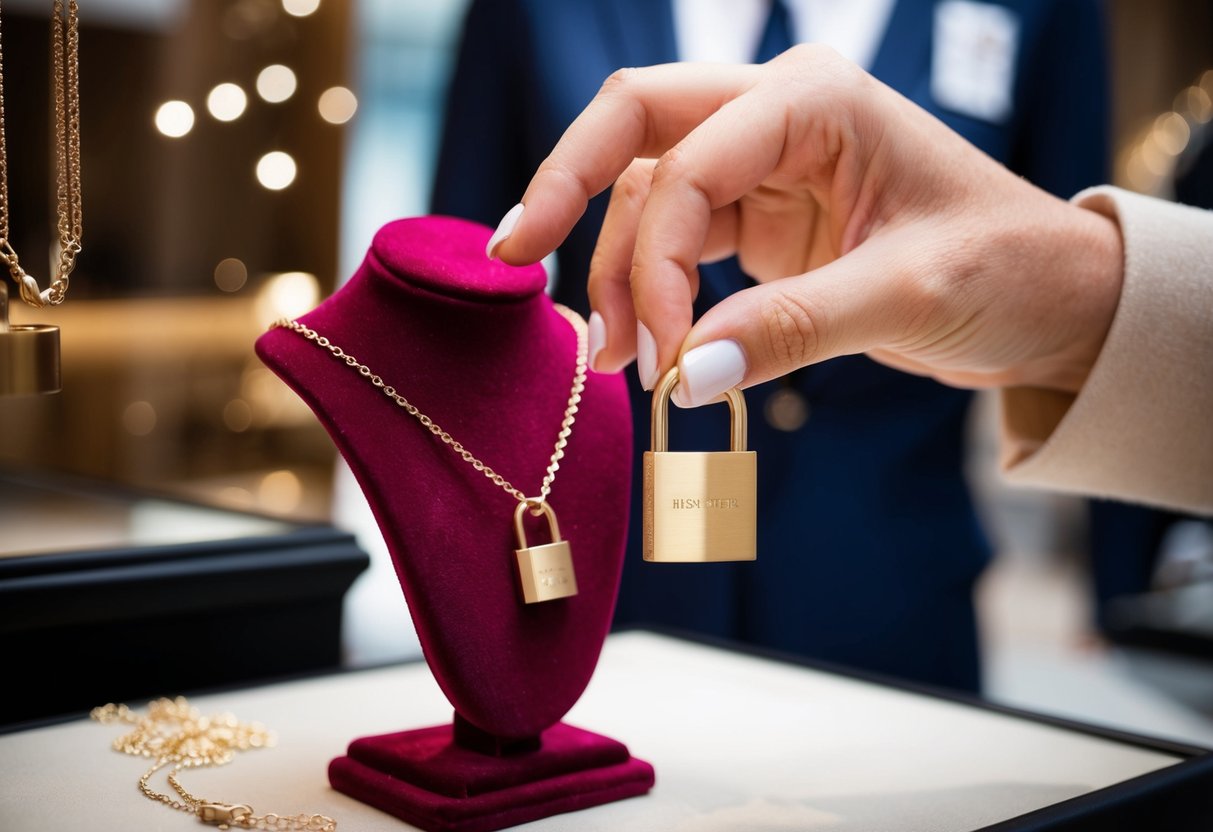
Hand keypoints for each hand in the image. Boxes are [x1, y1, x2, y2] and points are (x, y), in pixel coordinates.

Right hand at [487, 46, 1123, 406]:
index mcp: (817, 98)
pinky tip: (630, 337)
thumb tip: (682, 377)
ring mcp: (763, 165)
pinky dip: (644, 285)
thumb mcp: (908, 294)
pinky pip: (673, 236)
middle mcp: (778, 115)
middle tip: (511, 259)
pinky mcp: (759, 218)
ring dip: (613, 268)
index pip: (686, 158)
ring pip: (645, 194)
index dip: (649, 257)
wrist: (1050, 300)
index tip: (655, 354)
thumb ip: (793, 328)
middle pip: (634, 128)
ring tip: (610, 356)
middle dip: (566, 191)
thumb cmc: (1006, 268)